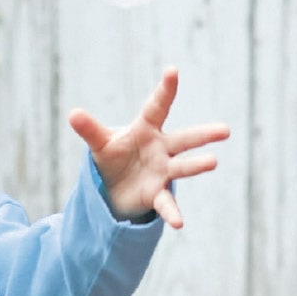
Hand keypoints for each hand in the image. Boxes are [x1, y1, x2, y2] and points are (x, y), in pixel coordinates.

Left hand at [69, 67, 229, 228]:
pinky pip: (166, 204)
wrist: (115, 185)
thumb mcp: (100, 143)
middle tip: (224, 130)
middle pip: (184, 139)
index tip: (172, 71)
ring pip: (182, 168)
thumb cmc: (114, 156)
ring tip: (213, 162)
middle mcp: (161, 148)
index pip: (157, 107)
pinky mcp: (157, 193)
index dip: (165, 90)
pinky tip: (179, 223)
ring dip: (197, 165)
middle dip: (203, 135)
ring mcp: (162, 171)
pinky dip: (172, 213)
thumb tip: (72, 114)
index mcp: (146, 129)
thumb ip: (90, 130)